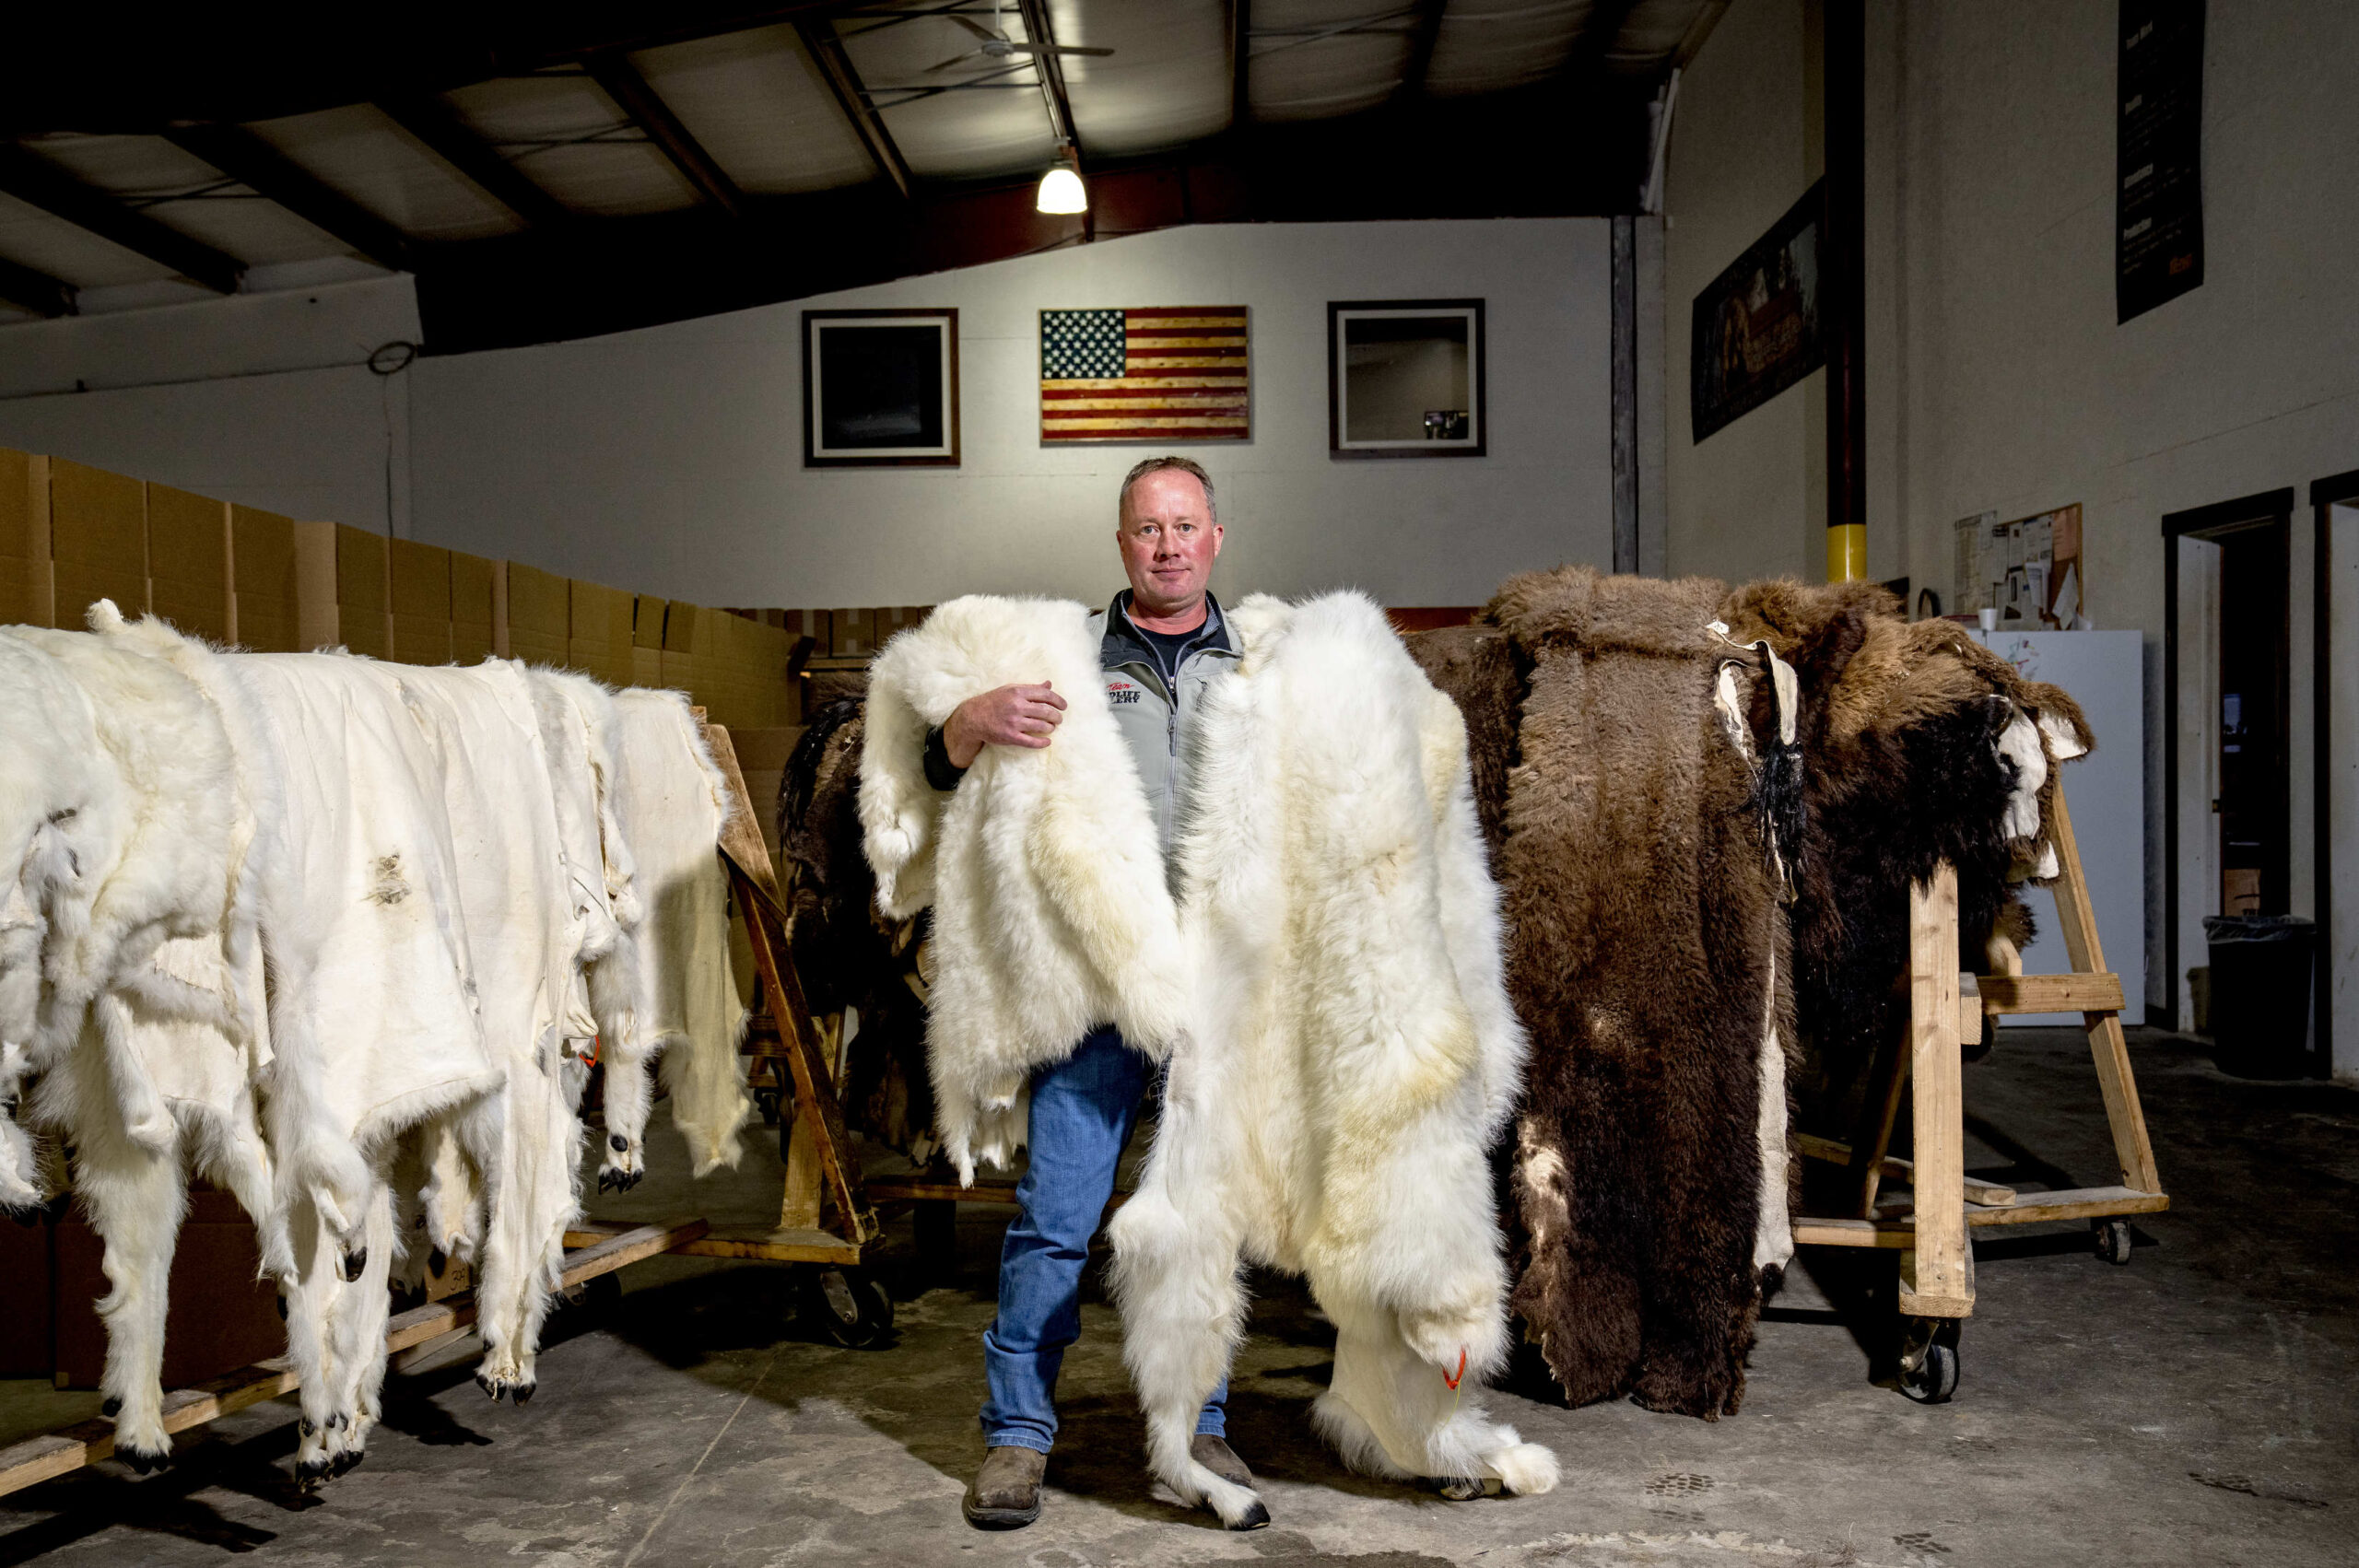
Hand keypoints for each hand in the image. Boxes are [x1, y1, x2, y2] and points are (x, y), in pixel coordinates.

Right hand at [944, 682, 1065, 767]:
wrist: (973, 716)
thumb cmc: (994, 701)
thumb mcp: (1011, 690)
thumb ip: (1031, 688)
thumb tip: (1049, 684)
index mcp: (1017, 692)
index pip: (1045, 694)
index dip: (1058, 700)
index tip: (1064, 706)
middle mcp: (1016, 706)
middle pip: (1046, 711)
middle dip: (1056, 716)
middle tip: (1059, 719)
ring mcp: (1013, 722)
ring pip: (1041, 726)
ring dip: (1050, 728)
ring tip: (1051, 727)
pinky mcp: (1010, 736)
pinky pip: (1031, 741)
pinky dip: (1042, 743)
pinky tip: (1047, 742)